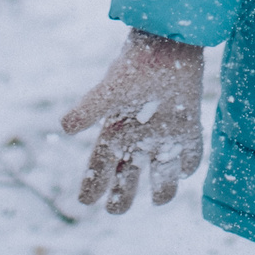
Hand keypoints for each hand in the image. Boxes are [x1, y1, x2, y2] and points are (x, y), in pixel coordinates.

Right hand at [59, 28, 205, 212]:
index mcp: (115, 132)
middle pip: (126, 178)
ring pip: (160, 173)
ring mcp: (162, 136)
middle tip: (116, 210)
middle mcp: (137, 140)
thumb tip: (64, 127)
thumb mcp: (110, 88)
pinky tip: (185, 168)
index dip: (91, 185)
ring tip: (159, 198)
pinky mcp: (187, 128)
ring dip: (162, 188)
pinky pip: (190, 154)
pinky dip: (189, 163)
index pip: (99, 167)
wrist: (167, 44)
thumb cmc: (135, 66)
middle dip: (122, 196)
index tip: (84, 201)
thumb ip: (89, 107)